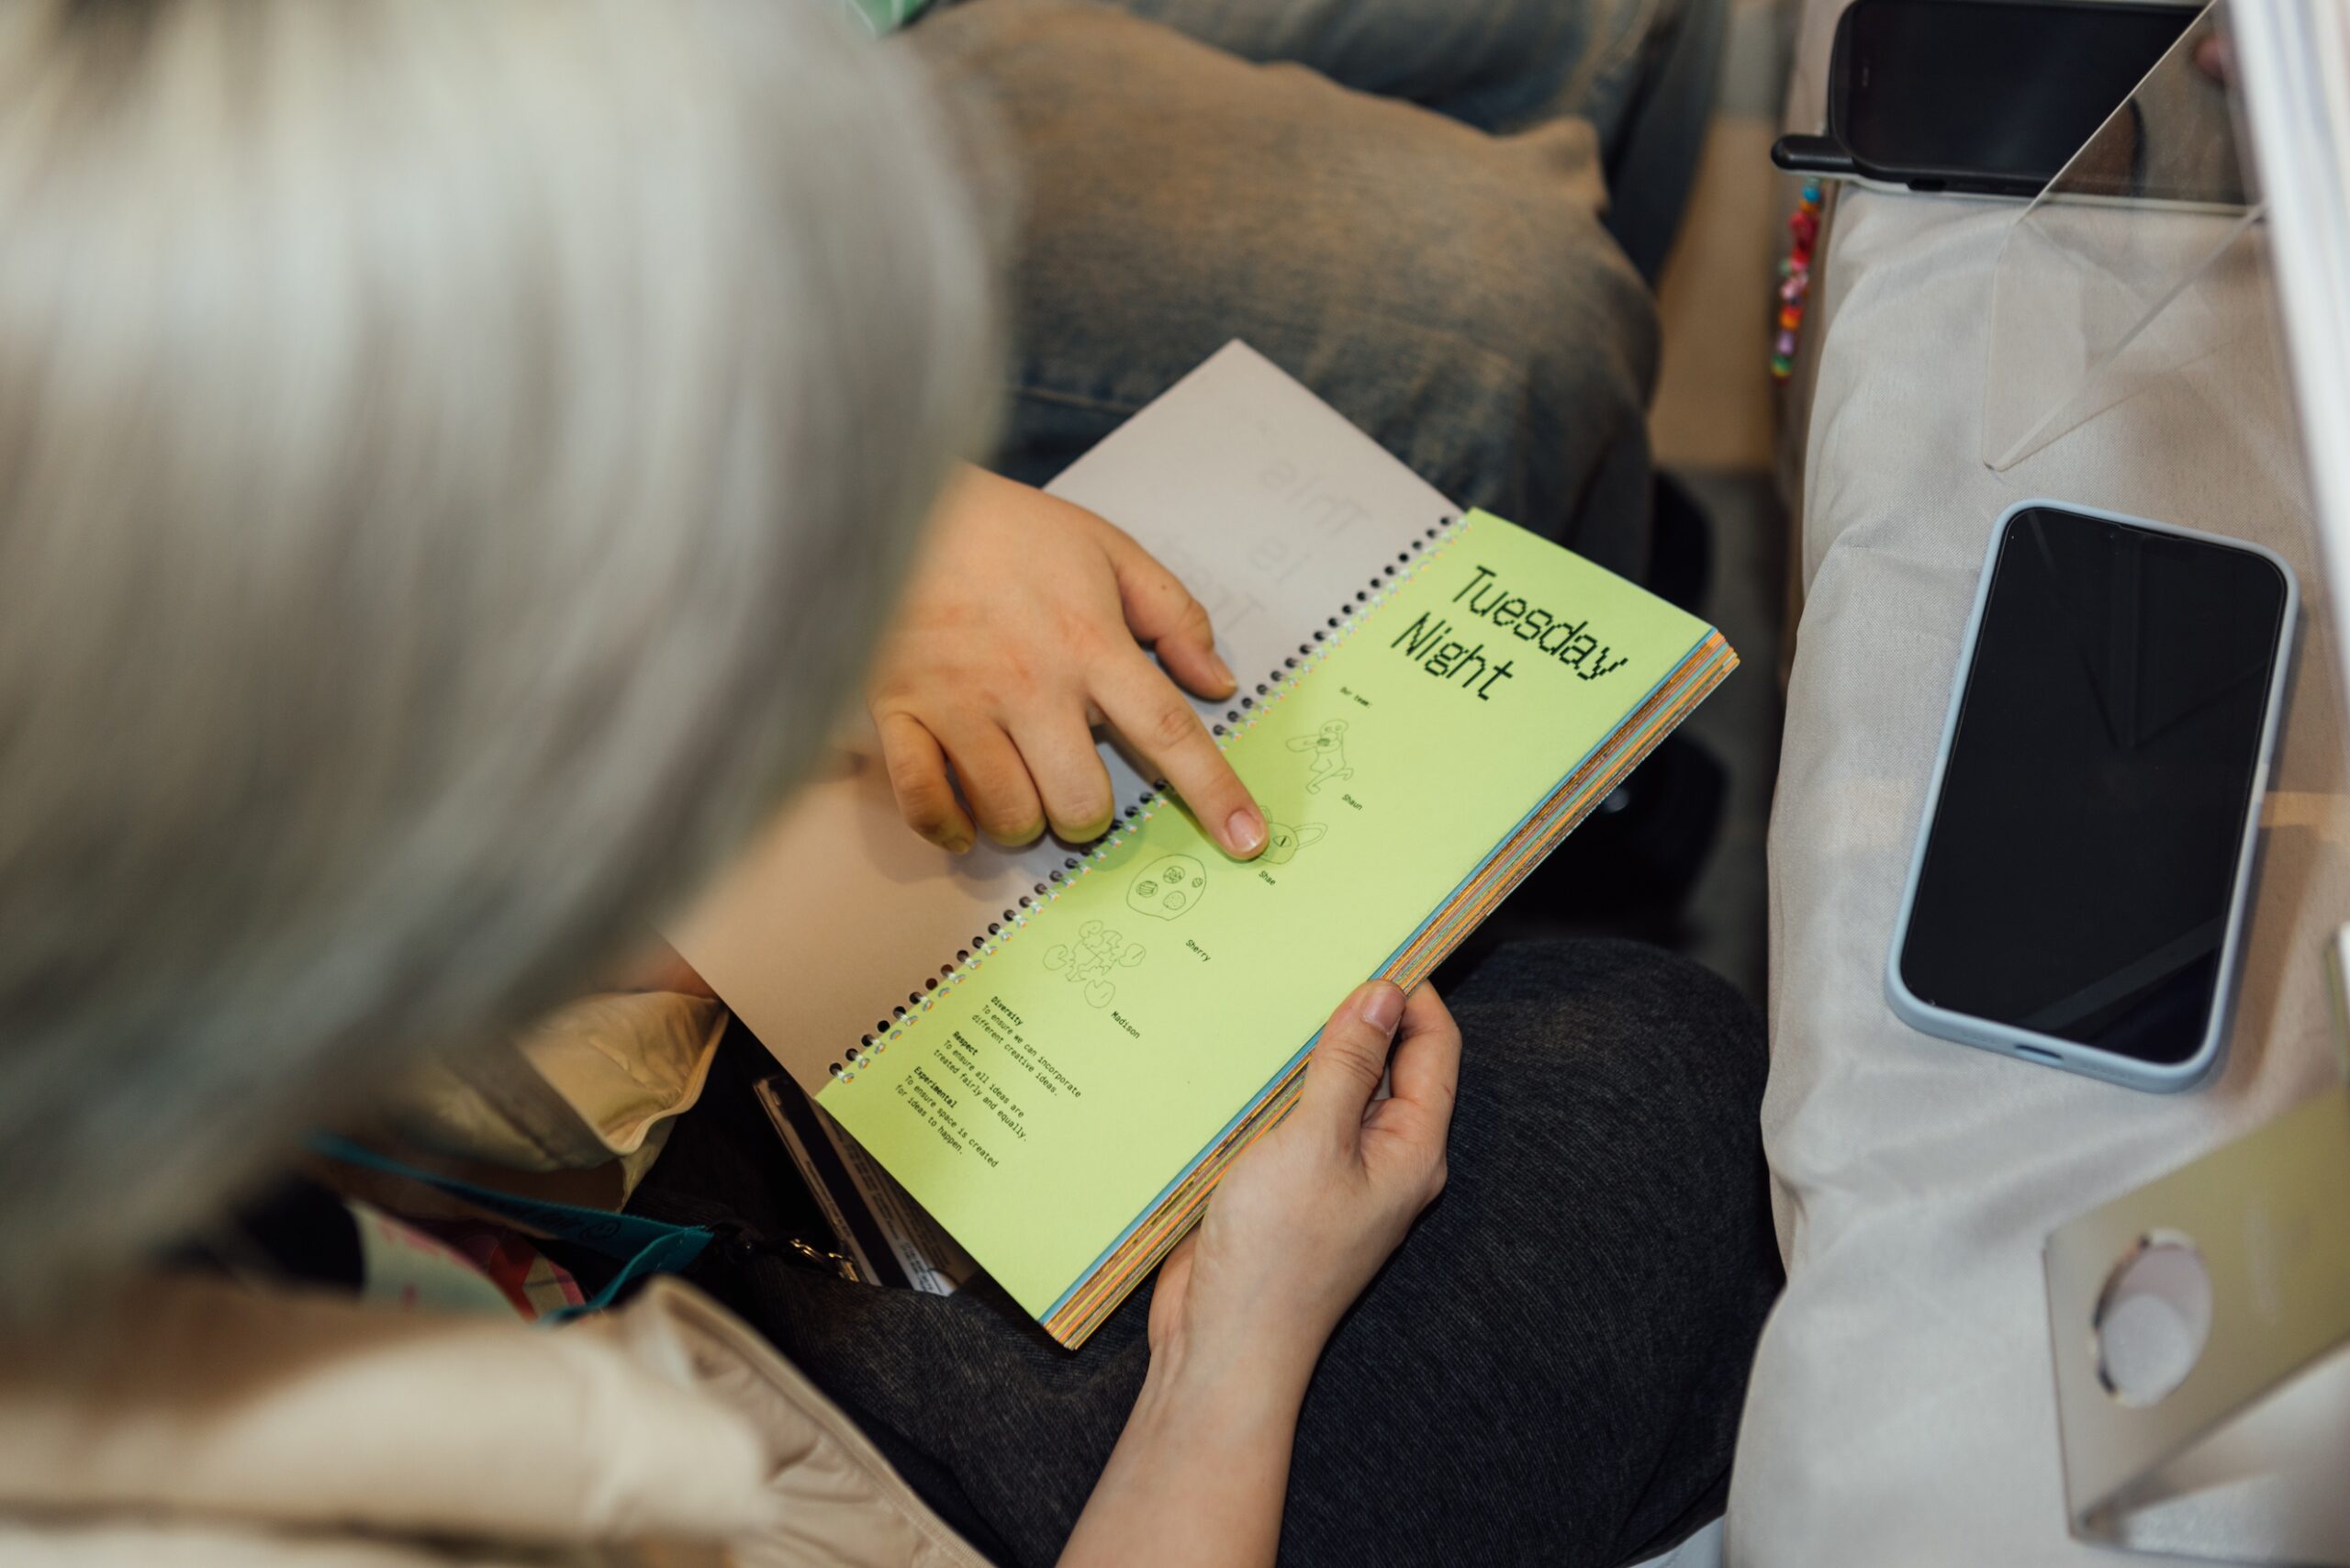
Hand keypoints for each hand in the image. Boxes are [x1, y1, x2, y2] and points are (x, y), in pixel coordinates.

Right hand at [868, 467, 1266, 858]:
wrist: (894, 496)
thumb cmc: (1008, 528)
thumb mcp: (1107, 549)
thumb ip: (1173, 614)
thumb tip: (1219, 683)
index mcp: (1091, 644)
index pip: (1168, 731)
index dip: (1215, 793)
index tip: (1248, 839)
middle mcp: (1030, 685)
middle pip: (1081, 801)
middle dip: (1088, 815)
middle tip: (1073, 783)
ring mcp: (960, 704)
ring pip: (1010, 815)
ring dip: (1024, 819)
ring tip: (1018, 785)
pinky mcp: (898, 711)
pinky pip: (926, 804)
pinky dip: (950, 828)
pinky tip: (965, 822)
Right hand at [1058, 981, 1458, 1567]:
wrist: (1223, 1346)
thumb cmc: (1278, 1256)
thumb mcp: (1313, 1142)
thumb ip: (1348, 1066)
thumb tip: (1381, 994)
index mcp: (1411, 1149)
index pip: (1434, 1048)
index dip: (1412, 990)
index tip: (1376, 936)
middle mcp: (1383, 1158)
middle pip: (1387, 1063)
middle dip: (1356, 1010)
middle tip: (1315, 951)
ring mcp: (1334, 1174)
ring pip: (1334, 1087)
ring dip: (1308, 1047)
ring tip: (1272, 987)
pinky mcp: (1287, 1186)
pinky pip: (1291, 1117)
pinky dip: (1272, 1083)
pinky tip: (1237, 1052)